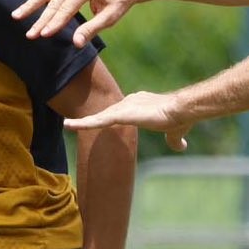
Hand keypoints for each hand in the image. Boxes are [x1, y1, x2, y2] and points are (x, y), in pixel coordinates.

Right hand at [12, 0, 147, 43]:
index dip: (53, 24)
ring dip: (30, 2)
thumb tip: (75, 43)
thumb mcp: (110, 17)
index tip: (41, 36)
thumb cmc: (121, 0)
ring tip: (16, 15)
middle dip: (39, 19)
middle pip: (52, 1)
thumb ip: (91, 29)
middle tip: (28, 35)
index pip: (65, 9)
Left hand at [64, 91, 192, 151]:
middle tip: (72, 125)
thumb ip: (174, 140)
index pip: (119, 111)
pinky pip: (97, 120)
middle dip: (91, 120)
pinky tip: (68, 126)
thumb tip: (181, 146)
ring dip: (82, 122)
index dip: (110, 117)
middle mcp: (128, 101)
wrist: (180, 111)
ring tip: (67, 126)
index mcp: (138, 104)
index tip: (99, 121)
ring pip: (99, 116)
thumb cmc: (178, 119)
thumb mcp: (174, 132)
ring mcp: (123, 107)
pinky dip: (82, 123)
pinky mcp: (120, 114)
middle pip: (106, 113)